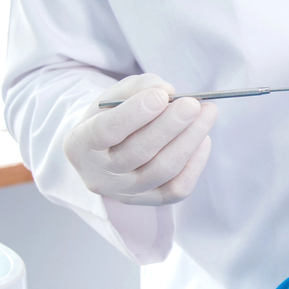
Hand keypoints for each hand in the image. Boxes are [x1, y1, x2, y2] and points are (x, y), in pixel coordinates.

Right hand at [64, 74, 217, 206]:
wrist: (106, 151)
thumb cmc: (111, 116)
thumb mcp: (114, 96)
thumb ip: (139, 87)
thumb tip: (169, 91)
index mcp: (81, 144)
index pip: (106, 131)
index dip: (135, 113)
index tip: (162, 95)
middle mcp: (100, 174)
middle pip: (138, 152)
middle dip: (170, 126)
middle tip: (193, 104)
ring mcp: (125, 192)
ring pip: (161, 170)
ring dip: (189, 140)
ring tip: (207, 114)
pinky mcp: (149, 201)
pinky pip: (176, 190)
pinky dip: (195, 165)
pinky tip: (204, 140)